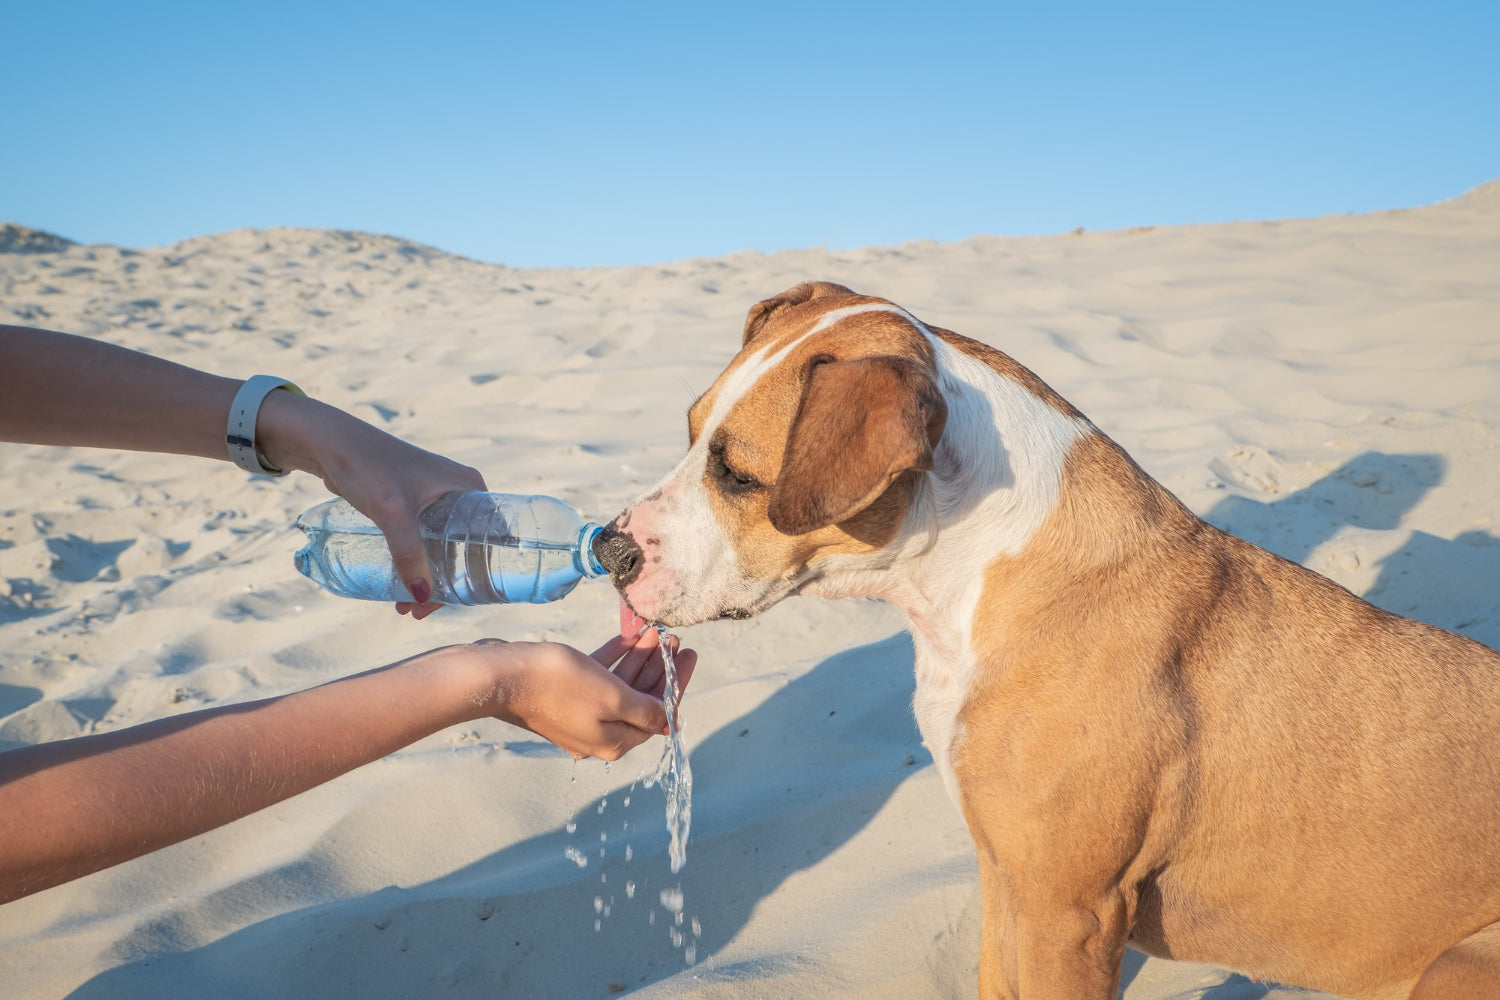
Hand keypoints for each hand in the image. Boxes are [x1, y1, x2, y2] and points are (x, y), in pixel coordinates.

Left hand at [256, 391, 484, 617]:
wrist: (331, 443)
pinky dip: (414, 566)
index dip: (482, 574)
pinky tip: (399, 585)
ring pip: (441, 550)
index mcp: (471, 489)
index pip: (491, 539)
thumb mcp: (393, 512)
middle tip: (419, 612)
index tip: (462, 603)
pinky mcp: (413, 506)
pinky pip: (423, 543)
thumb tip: (422, 598)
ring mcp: (437, 500)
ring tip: (403, 606)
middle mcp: (460, 494)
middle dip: (445, 585)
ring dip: (426, 579)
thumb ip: (408, 554)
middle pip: (465, 551)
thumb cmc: (368, 467)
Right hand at [472, 628, 697, 759]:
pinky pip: (598, 678)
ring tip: (656, 631)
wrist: (503, 676)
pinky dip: (615, 658)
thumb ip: (645, 710)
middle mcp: (599, 734)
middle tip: (675, 639)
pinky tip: (629, 636)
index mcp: (614, 741)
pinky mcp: (564, 697)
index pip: (658, 714)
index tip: (689, 654)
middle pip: (641, 700)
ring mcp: (580, 715)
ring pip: (620, 686)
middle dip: (660, 668)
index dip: (677, 682)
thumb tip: (670, 723)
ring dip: (640, 658)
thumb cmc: (559, 685)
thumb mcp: (612, 697)